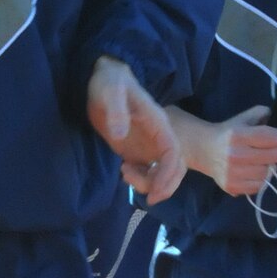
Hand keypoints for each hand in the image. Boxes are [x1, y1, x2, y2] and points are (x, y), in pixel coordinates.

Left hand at [86, 55, 185, 204]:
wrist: (102, 78)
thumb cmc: (110, 81)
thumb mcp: (111, 91)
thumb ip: (116, 111)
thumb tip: (119, 136)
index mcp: (158, 124)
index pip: (173, 154)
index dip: (168, 174)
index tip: (156, 191)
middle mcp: (158, 137)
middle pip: (174, 168)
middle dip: (164, 186)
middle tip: (148, 199)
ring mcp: (147, 144)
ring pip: (160, 172)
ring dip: (148, 182)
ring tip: (125, 173)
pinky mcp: (136, 149)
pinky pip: (146, 171)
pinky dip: (139, 179)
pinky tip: (123, 170)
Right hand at [193, 104, 276, 195]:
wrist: (205, 149)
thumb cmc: (232, 130)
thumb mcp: (254, 117)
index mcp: (238, 134)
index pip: (274, 138)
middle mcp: (235, 154)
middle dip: (276, 150)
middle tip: (266, 148)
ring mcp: (232, 173)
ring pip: (270, 173)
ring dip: (268, 166)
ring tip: (257, 159)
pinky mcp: (232, 187)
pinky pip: (260, 186)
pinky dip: (260, 179)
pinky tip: (251, 170)